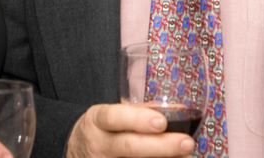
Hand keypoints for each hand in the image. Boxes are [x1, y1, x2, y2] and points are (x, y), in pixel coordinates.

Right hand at [66, 104, 195, 157]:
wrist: (77, 151)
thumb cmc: (104, 130)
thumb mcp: (112, 116)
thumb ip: (139, 113)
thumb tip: (179, 109)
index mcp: (97, 120)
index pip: (114, 117)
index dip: (137, 119)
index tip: (161, 122)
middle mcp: (98, 144)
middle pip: (127, 146)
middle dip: (160, 146)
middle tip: (186, 143)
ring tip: (186, 157)